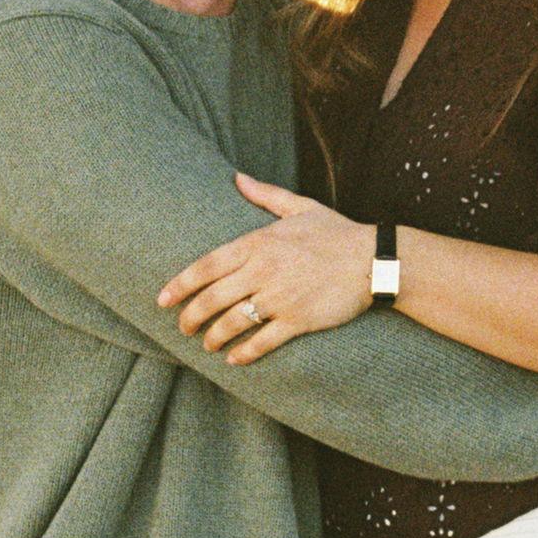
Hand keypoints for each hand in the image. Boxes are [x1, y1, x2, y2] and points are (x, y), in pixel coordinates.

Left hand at [158, 173, 376, 362]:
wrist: (374, 260)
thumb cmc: (337, 233)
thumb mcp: (300, 207)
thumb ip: (265, 194)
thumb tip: (237, 178)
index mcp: (258, 242)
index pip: (206, 266)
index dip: (180, 285)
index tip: (163, 300)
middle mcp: (263, 270)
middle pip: (212, 298)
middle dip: (191, 316)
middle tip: (182, 328)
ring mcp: (279, 297)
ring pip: (232, 322)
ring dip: (214, 336)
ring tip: (207, 344)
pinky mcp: (298, 320)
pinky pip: (262, 341)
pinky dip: (244, 352)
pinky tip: (234, 359)